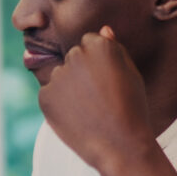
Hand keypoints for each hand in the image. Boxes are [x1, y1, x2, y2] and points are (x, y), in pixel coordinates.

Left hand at [36, 28, 154, 175]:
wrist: (120, 145)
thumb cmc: (131, 109)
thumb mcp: (130, 74)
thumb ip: (114, 49)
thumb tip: (103, 29)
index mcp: (99, 46)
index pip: (89, 41)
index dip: (99, 62)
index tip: (107, 80)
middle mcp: (76, 56)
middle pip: (73, 57)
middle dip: (82, 72)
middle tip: (99, 97)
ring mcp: (58, 76)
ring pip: (60, 75)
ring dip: (69, 88)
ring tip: (89, 109)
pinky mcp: (45, 95)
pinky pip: (50, 93)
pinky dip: (58, 104)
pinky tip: (76, 117)